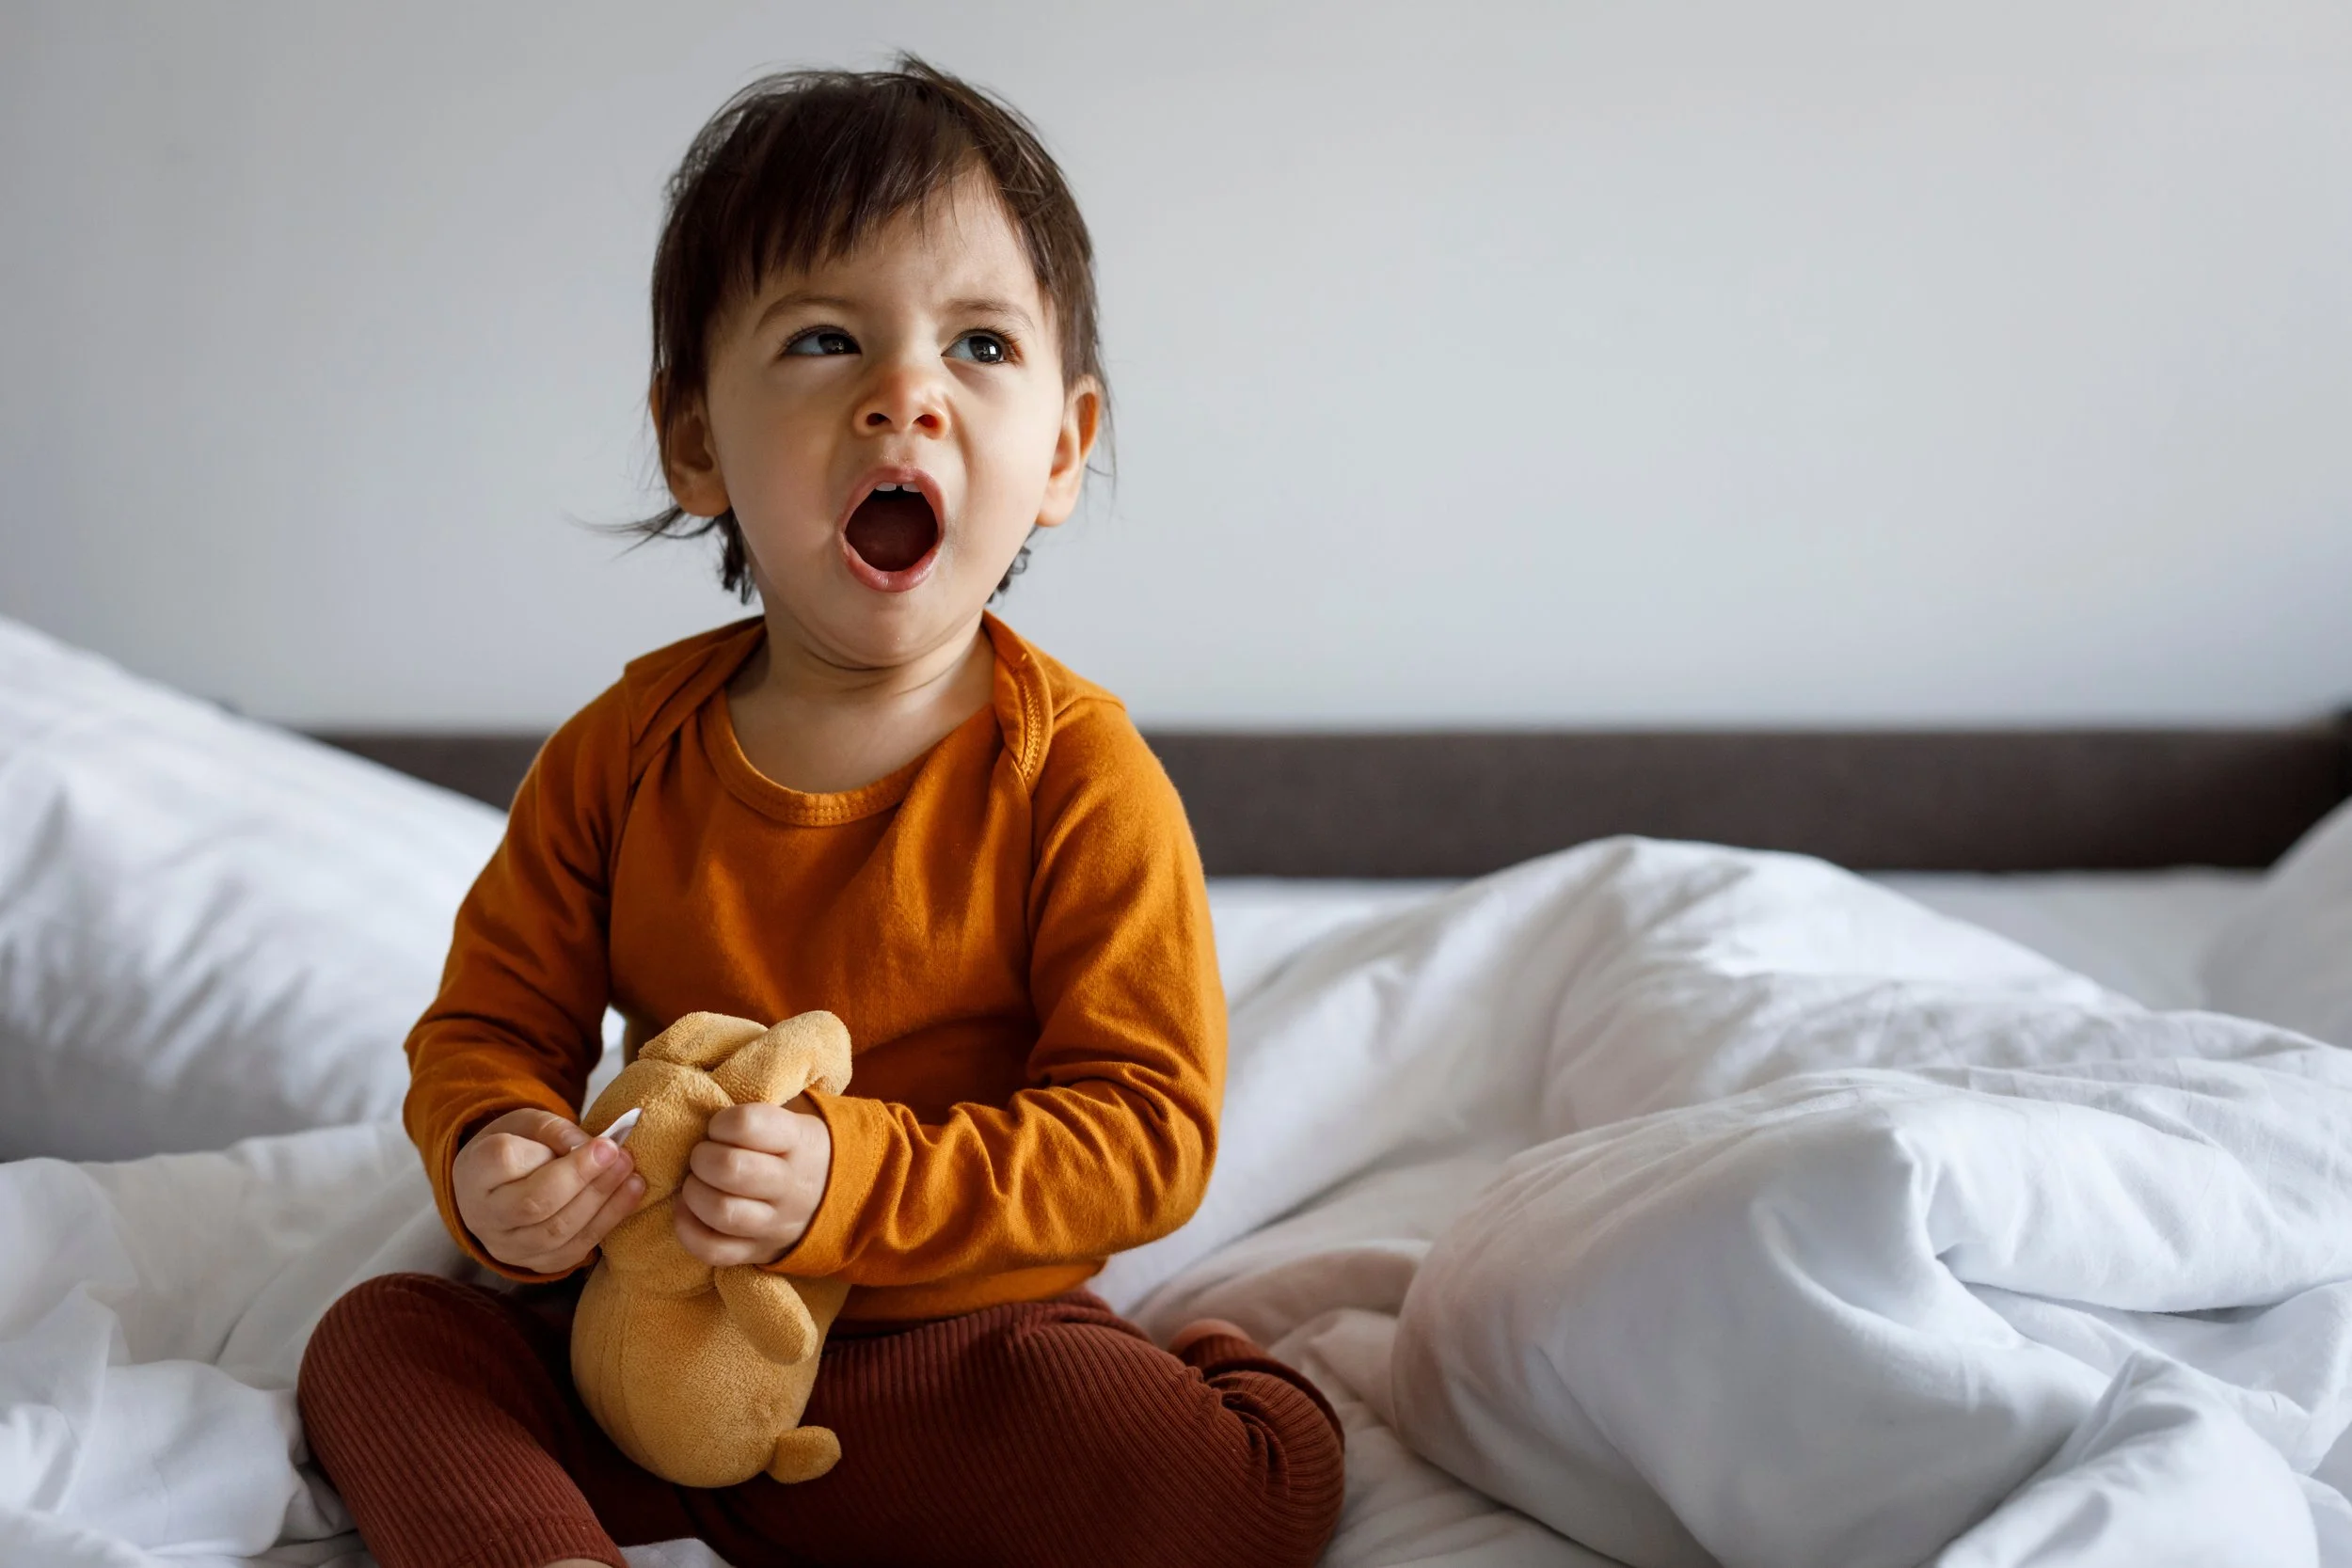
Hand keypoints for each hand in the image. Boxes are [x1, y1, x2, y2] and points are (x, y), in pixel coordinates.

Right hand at [452, 1107, 643, 1273]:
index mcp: (474, 1172)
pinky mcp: (534, 1265)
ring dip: (603, 1204)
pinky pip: (572, 1252)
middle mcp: (483, 1216)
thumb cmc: (515, 1148)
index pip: (507, 1162)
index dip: (559, 1156)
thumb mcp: (527, 1125)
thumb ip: (555, 1130)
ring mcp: (507, 1247)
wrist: (497, 1189)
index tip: (604, 1144)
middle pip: (534, 1204)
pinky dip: (606, 1224)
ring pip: (556, 1233)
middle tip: (622, 1158)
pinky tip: (629, 1197)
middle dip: (585, 1181)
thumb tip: (590, 1146)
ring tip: (633, 1177)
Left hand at [674, 1094, 831, 1267]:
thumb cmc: (796, 1149)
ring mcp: (775, 1224)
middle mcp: (790, 1185)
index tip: (719, 1127)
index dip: (721, 1122)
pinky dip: (689, 1230)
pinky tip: (689, 1210)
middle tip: (703, 1156)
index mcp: (800, 1142)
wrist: (838, 1199)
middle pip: (730, 1169)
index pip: (748, 1125)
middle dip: (702, 1158)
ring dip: (694, 1193)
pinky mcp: (757, 1251)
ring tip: (697, 1183)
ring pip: (721, 1212)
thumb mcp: (793, 1120)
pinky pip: (713, 1250)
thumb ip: (754, 1114)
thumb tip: (699, 1111)